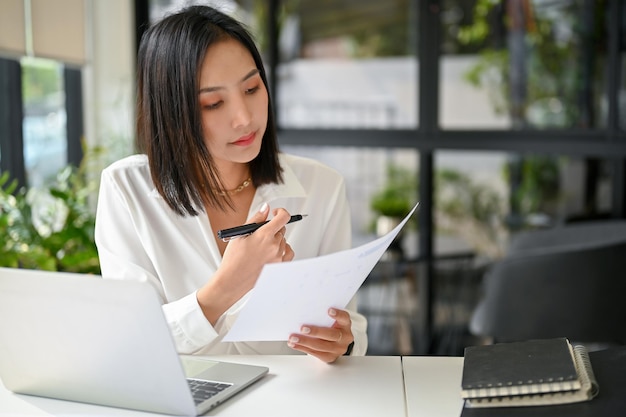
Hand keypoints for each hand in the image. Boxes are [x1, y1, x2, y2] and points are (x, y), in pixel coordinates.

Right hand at [198, 203, 293, 323]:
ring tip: (261, 245)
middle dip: (273, 228)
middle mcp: (274, 246)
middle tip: (260, 233)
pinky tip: (274, 250)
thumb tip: (265, 208)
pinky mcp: (279, 266)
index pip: (283, 217)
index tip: (275, 213)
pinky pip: (288, 253)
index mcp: (265, 235)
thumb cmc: (233, 260)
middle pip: (282, 229)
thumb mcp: (240, 234)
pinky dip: (284, 249)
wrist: (232, 281)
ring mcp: (278, 257)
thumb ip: (256, 219)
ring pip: (284, 241)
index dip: (280, 212)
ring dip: (276, 239)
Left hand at [287, 308, 353, 362]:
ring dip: (305, 341)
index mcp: (345, 325)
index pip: (344, 318)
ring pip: (321, 346)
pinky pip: (315, 353)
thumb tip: (305, 312)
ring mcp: (338, 349)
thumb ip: (323, 316)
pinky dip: (302, 348)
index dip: (338, 314)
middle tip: (303, 328)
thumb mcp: (332, 320)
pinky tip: (294, 344)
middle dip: (316, 331)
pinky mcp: (330, 357)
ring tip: (293, 338)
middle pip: (331, 335)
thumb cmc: (331, 327)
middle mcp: (344, 337)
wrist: (336, 343)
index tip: (329, 310)